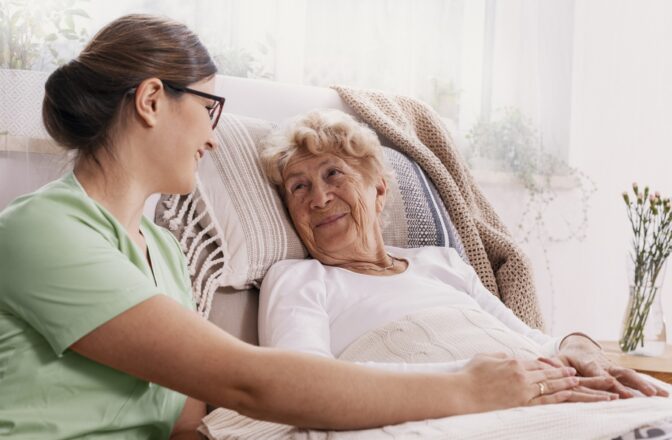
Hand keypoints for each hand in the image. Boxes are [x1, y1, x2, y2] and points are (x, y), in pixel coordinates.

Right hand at [461, 353, 587, 412]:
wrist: (463, 394)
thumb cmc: (470, 375)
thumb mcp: (484, 357)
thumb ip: (499, 355)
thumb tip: (507, 356)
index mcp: (512, 362)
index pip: (535, 363)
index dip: (548, 365)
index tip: (557, 365)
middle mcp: (521, 375)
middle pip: (546, 373)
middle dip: (562, 372)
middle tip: (573, 372)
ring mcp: (523, 390)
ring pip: (550, 385)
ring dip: (565, 383)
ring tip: (576, 381)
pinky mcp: (522, 404)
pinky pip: (545, 400)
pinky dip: (558, 396)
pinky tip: (567, 394)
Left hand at [543, 335, 668, 398]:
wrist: (578, 346)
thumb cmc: (566, 357)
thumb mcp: (557, 359)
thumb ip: (552, 364)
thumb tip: (540, 361)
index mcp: (589, 362)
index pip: (599, 374)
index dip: (608, 383)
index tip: (619, 392)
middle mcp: (604, 364)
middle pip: (621, 374)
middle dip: (635, 384)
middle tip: (648, 394)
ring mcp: (614, 367)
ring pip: (631, 375)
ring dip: (646, 384)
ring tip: (661, 395)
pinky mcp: (619, 371)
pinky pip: (635, 378)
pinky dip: (649, 385)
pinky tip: (663, 394)